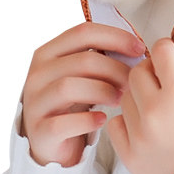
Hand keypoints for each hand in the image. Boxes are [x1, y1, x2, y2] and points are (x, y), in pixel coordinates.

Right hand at [20, 22, 145, 166]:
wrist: (50, 142)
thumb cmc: (72, 102)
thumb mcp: (82, 74)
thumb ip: (100, 57)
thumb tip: (136, 48)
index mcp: (48, 52)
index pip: (84, 32)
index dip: (116, 37)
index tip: (139, 48)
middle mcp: (37, 73)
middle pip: (83, 60)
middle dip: (115, 69)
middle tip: (131, 81)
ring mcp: (34, 102)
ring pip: (70, 87)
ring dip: (103, 91)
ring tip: (119, 99)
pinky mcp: (38, 131)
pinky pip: (63, 123)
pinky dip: (87, 120)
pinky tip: (102, 119)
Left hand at [106, 38, 173, 173]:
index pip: (161, 50)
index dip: (169, 51)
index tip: (173, 59)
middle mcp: (157, 112)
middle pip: (138, 70)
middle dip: (151, 72)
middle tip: (166, 84)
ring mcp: (141, 136)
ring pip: (126, 96)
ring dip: (140, 97)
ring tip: (160, 109)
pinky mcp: (131, 156)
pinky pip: (116, 124)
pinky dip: (128, 122)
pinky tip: (147, 126)